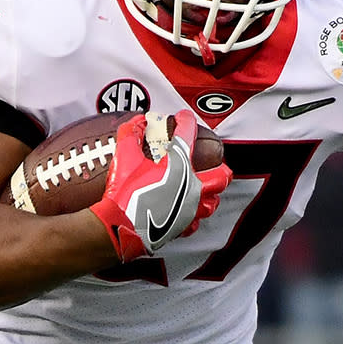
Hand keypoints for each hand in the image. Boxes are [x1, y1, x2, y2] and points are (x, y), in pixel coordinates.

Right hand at [88, 111, 230, 260]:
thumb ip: (131, 134)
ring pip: (213, 201)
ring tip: (203, 188)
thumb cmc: (125, 193)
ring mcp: (191, 207)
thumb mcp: (125, 157)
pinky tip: (187, 211)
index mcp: (179, 165)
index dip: (185, 121)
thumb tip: (137, 122)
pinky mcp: (184, 225)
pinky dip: (194, 215)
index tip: (182, 118)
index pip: (188, 134)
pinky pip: (196, 221)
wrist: (122, 225)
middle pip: (220, 175)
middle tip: (210, 162)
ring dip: (210, 193)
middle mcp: (191, 185)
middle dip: (218, 166)